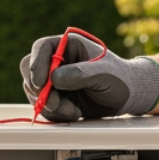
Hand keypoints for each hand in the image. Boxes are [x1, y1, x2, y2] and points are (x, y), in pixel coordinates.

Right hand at [19, 33, 158, 121]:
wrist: (128, 95)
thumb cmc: (120, 78)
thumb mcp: (104, 73)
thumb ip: (81, 74)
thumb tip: (55, 78)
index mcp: (68, 45)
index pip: (42, 48)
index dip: (36, 64)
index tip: (40, 83)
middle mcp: (57, 61)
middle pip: (30, 71)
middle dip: (39, 90)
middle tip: (55, 104)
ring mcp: (54, 79)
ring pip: (35, 92)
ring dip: (50, 105)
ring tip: (73, 111)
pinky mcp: (57, 96)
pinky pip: (44, 105)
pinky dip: (55, 113)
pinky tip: (74, 113)